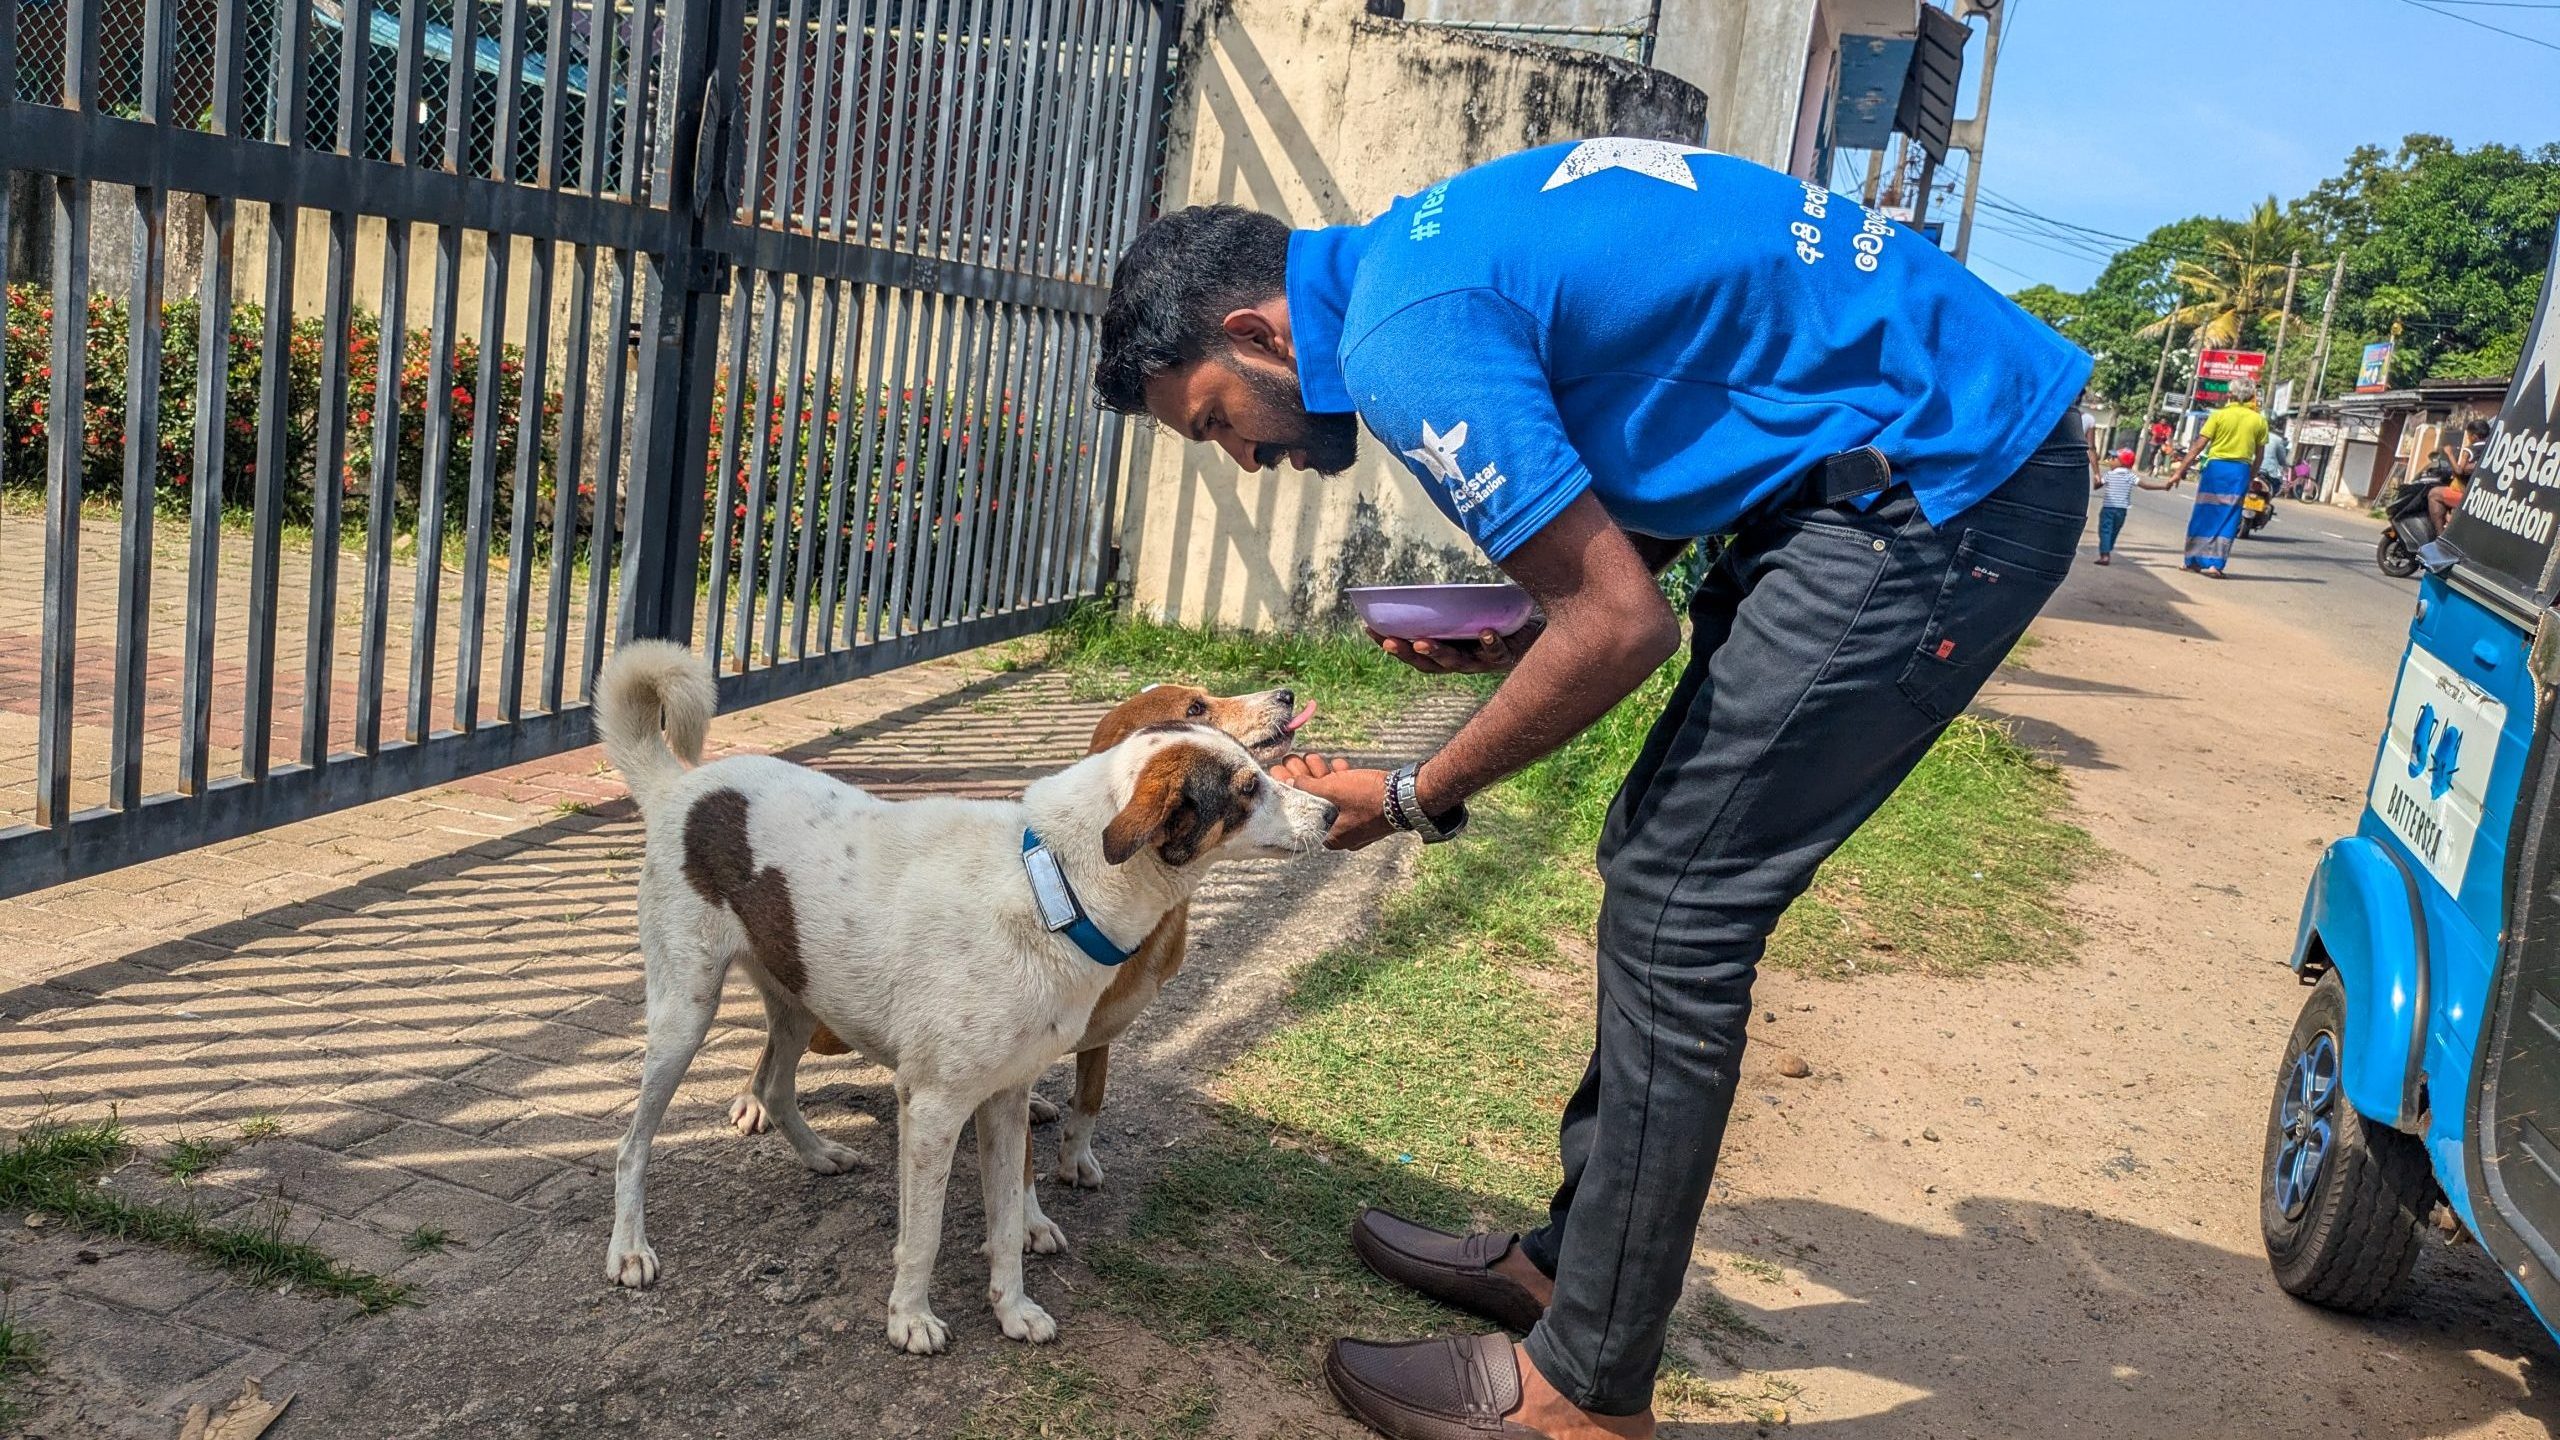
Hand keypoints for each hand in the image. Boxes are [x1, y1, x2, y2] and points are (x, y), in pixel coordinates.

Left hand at [1270, 755, 1394, 850]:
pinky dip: (1345, 782)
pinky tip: (1340, 766)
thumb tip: (1288, 782)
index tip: (1279, 771)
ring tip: (1317, 758)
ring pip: (1334, 798)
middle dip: (1308, 778)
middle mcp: (1343, 836)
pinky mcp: (1370, 813)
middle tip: (1297, 760)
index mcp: (1331, 837)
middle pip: (1317, 804)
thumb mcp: (1332, 789)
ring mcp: (1358, 826)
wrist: (1409, 797)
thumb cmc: (1369, 797)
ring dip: (1325, 776)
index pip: (1302, 811)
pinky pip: (1351, 798)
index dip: (1289, 788)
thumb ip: (1307, 787)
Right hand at [1369, 620, 1538, 674]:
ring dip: (1440, 653)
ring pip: (1459, 663)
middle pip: (1430, 664)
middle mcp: (1462, 662)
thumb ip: (1444, 605)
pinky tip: (1484, 632)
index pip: (1412, 653)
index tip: (1370, 629)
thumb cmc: (1494, 617)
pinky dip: (1490, 643)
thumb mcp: (1465, 611)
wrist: (1535, 629)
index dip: (1391, 644)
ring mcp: (1483, 662)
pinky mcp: (1506, 655)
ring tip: (1426, 641)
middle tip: (1393, 642)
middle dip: (1409, 653)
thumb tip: (1421, 581)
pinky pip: (1497, 652)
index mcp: (1447, 652)